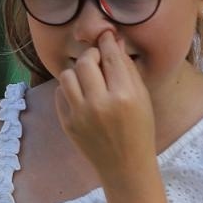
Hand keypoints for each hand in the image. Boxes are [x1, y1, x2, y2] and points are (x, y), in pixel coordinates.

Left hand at [52, 29, 155, 181]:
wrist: (125, 166)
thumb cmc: (140, 130)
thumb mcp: (142, 98)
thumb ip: (127, 69)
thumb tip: (113, 41)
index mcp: (125, 96)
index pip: (110, 57)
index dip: (106, 41)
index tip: (105, 35)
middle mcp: (100, 104)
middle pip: (84, 62)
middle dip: (91, 56)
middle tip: (98, 60)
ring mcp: (80, 115)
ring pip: (67, 75)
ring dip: (77, 72)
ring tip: (88, 78)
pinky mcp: (67, 123)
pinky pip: (60, 93)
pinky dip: (69, 89)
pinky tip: (81, 94)